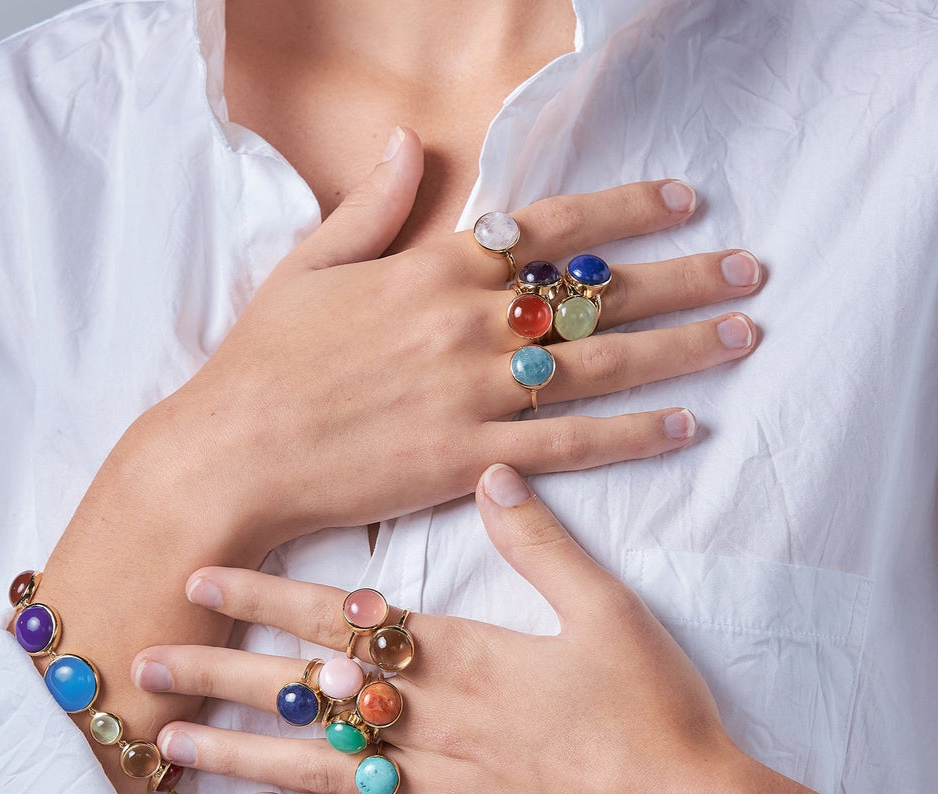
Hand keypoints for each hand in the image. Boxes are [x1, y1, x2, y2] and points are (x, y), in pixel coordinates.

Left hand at [133, 463, 753, 793]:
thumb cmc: (654, 714)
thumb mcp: (609, 613)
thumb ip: (542, 544)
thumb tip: (496, 472)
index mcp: (464, 660)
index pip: (343, 620)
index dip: (267, 596)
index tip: (204, 579)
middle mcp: (434, 724)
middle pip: (308, 694)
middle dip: (221, 673)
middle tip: (144, 662)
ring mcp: (441, 790)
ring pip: (318, 768)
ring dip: (240, 752)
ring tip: (172, 743)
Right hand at [146, 128, 760, 557]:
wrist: (232, 453)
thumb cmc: (263, 362)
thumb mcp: (308, 265)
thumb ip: (375, 206)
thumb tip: (415, 141)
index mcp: (430, 269)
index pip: (551, 228)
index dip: (626, 211)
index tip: (685, 200)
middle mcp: (466, 325)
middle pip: (597, 297)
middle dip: (684, 278)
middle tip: (752, 269)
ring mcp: (473, 395)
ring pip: (600, 368)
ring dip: (681, 349)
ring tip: (744, 334)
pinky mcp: (469, 461)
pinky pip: (570, 447)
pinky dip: (632, 436)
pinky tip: (685, 424)